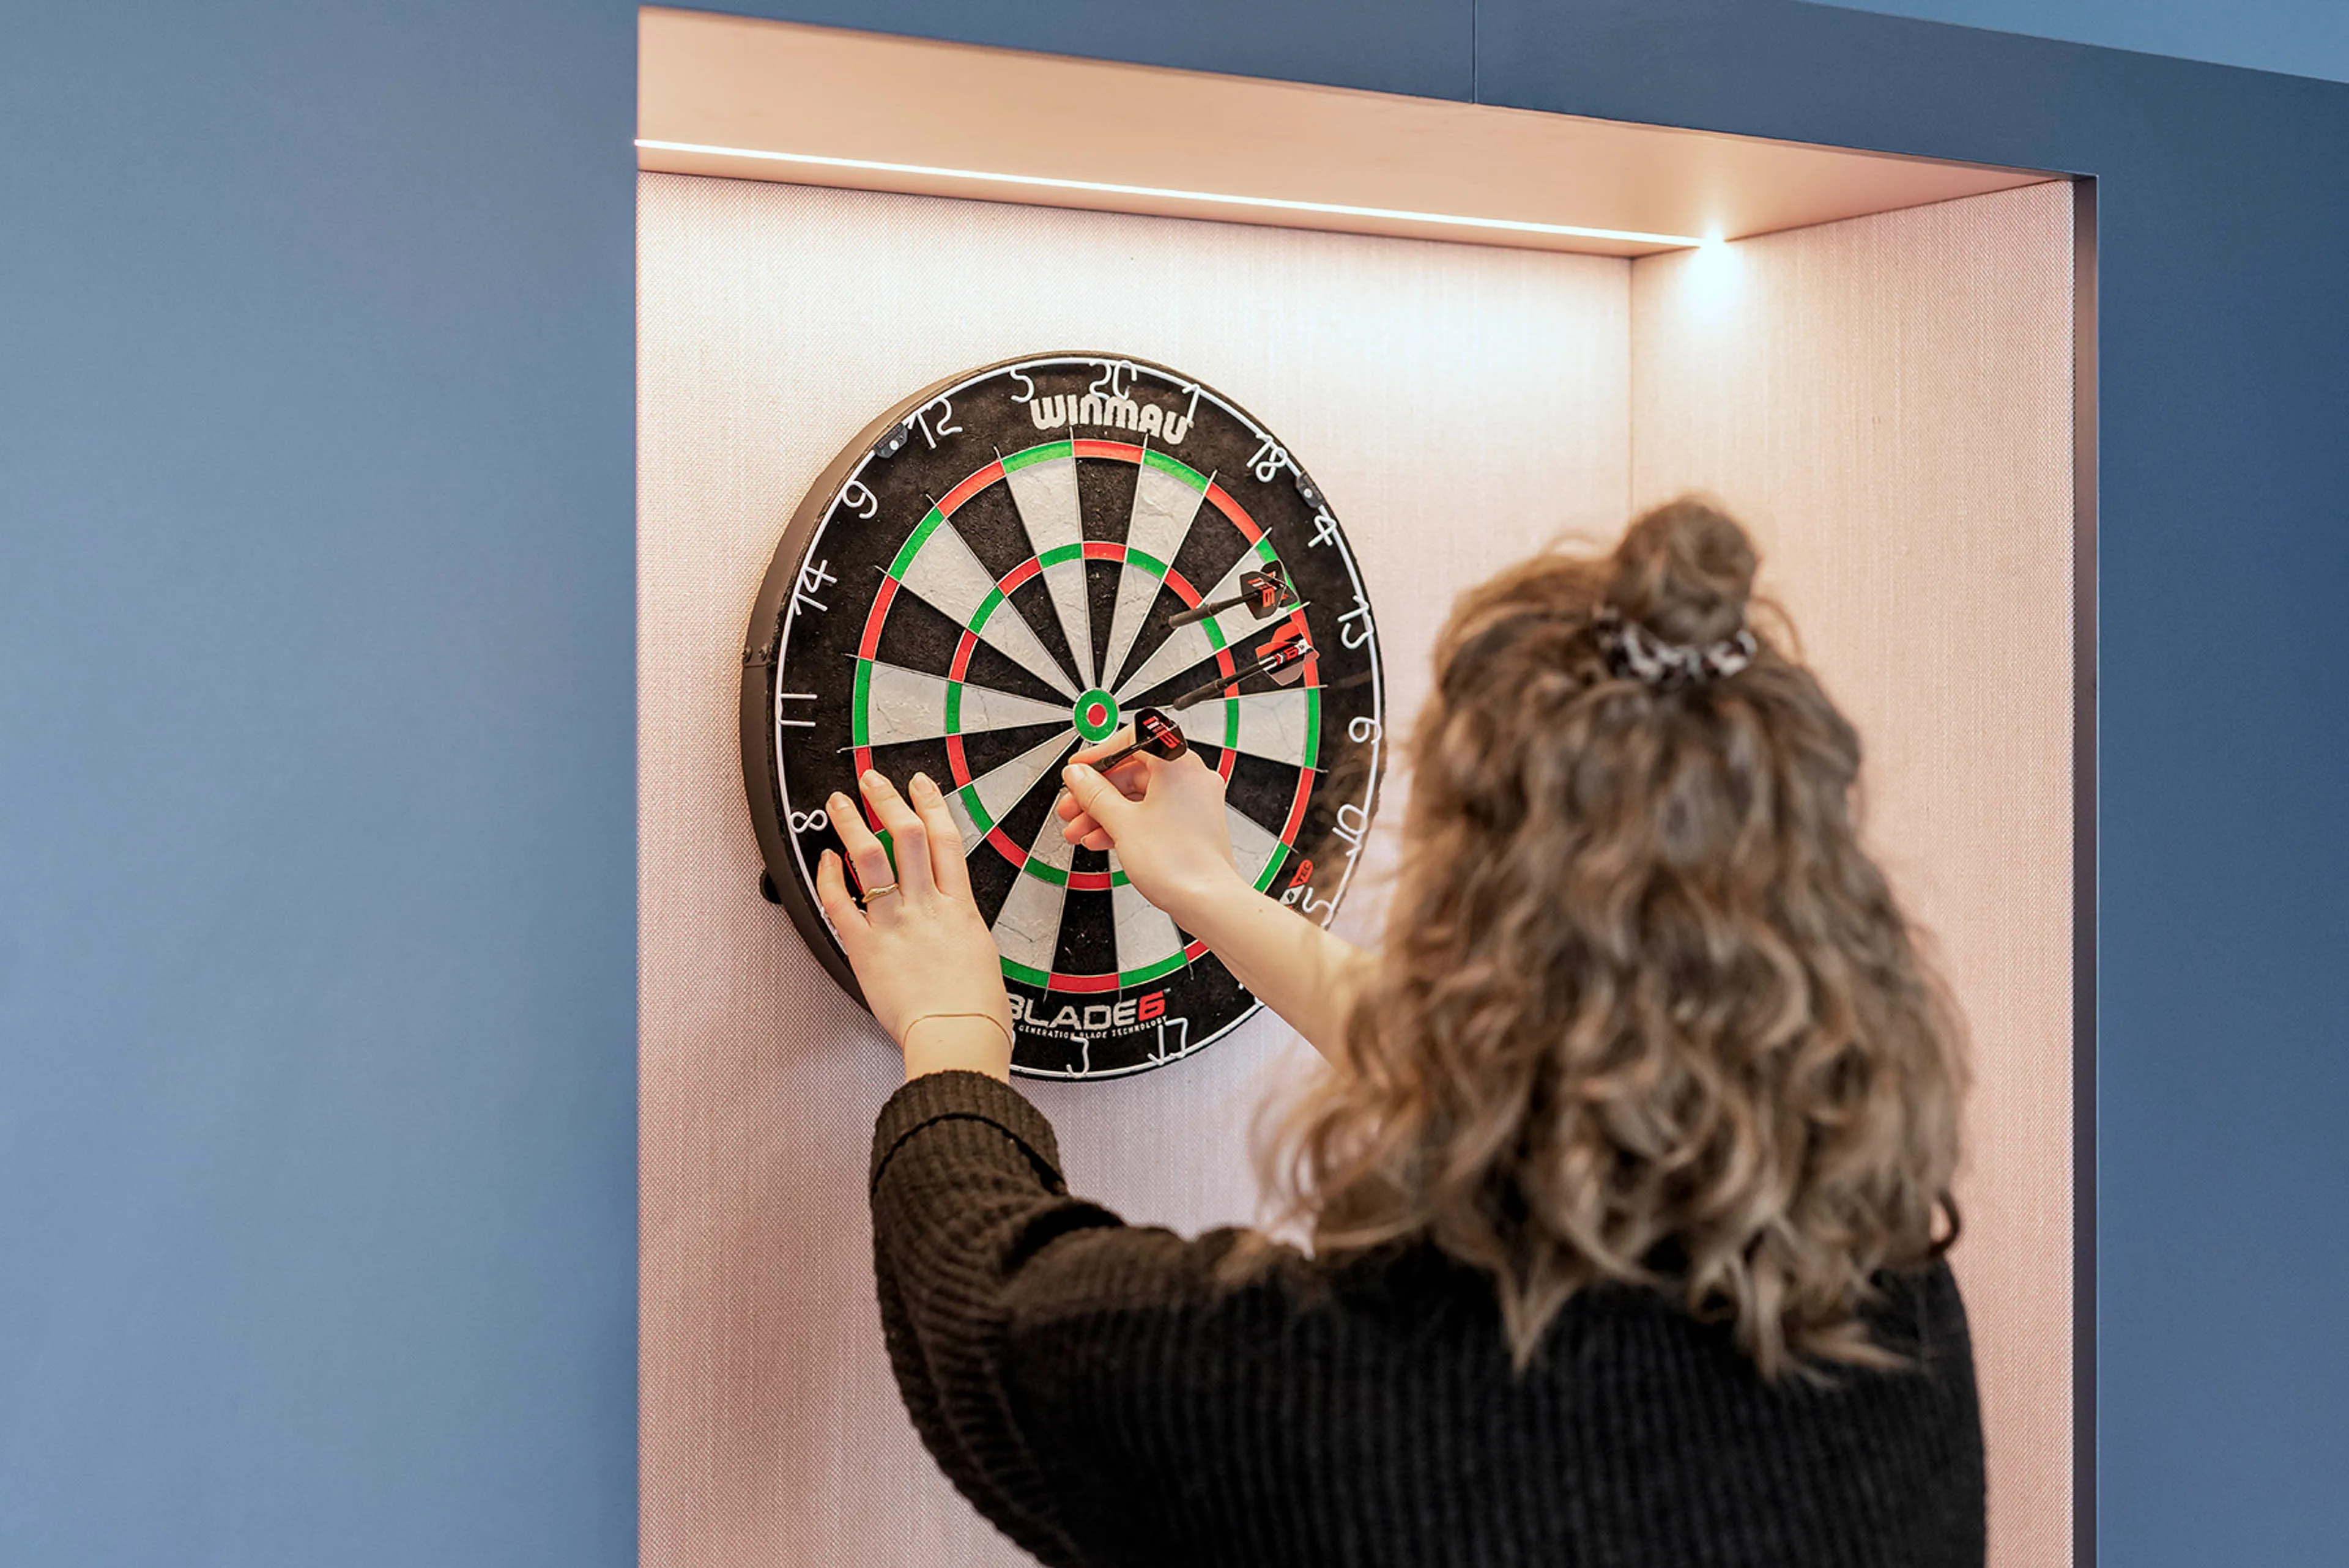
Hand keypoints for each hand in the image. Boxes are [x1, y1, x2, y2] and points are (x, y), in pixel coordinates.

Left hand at [817, 770, 1013, 1080]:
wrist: (958, 1037)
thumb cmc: (977, 1011)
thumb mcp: (981, 956)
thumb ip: (961, 931)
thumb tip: (951, 924)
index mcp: (960, 908)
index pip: (946, 839)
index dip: (931, 804)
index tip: (920, 785)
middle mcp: (926, 907)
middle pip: (907, 835)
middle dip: (887, 799)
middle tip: (872, 779)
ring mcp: (894, 923)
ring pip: (871, 856)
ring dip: (852, 822)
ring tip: (840, 802)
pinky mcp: (865, 947)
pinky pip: (840, 902)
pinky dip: (830, 876)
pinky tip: (826, 859)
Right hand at [1056, 740, 1244, 927]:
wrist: (1206, 901)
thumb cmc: (1179, 863)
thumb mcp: (1122, 823)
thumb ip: (1094, 793)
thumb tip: (1078, 775)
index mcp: (1178, 764)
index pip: (1133, 741)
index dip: (1100, 755)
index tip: (1079, 769)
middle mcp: (1191, 778)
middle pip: (1133, 773)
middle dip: (1096, 793)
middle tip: (1072, 805)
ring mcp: (1193, 802)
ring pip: (1140, 797)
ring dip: (1105, 812)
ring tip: (1079, 829)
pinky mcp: (1191, 824)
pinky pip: (1153, 813)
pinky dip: (1127, 823)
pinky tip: (1101, 838)